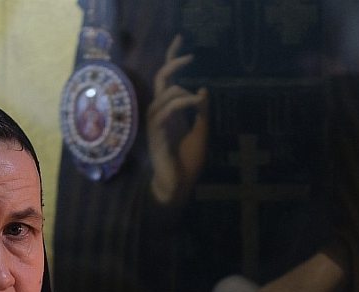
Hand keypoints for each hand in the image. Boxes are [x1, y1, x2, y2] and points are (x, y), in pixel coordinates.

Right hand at [146, 35, 207, 206]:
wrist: (179, 184)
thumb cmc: (188, 161)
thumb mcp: (201, 132)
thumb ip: (202, 112)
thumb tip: (203, 89)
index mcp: (170, 110)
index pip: (167, 79)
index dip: (172, 58)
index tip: (180, 39)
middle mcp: (160, 113)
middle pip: (161, 79)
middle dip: (173, 63)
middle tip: (191, 56)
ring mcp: (156, 122)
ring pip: (163, 93)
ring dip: (181, 90)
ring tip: (196, 99)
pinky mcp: (156, 133)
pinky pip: (165, 110)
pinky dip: (181, 102)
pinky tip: (194, 102)